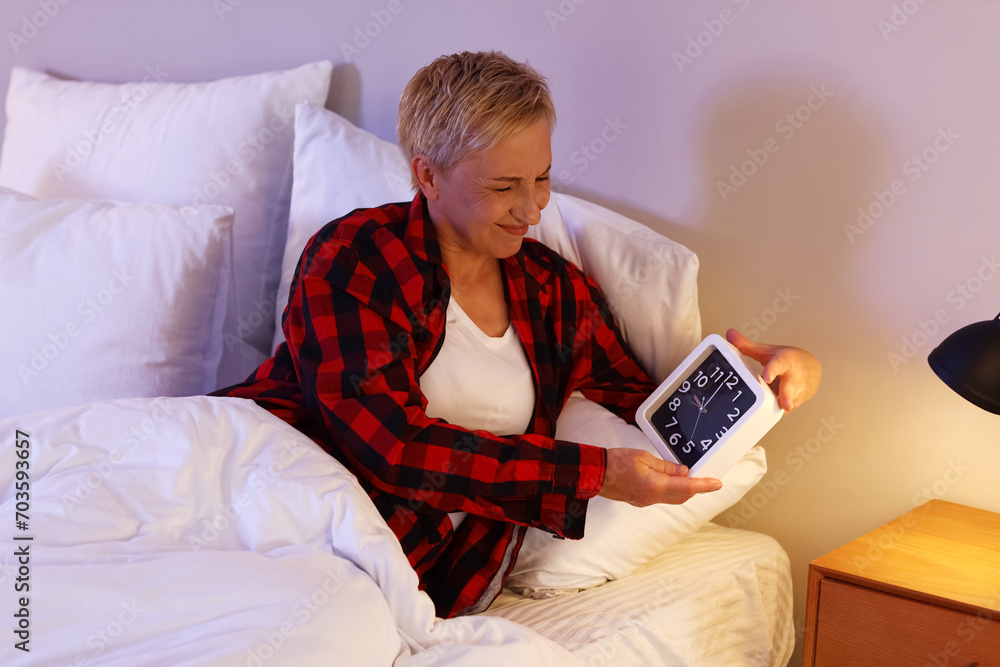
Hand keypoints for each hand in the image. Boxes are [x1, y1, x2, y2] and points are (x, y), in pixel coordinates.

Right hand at [598, 448, 721, 506]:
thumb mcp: (643, 457)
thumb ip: (665, 466)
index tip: (717, 484)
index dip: (704, 485)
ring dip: (683, 490)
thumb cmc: (616, 461)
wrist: (595, 473)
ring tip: (689, 477)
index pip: (687, 487)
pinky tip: (670, 480)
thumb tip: (683, 472)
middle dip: (696, 488)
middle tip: (705, 478)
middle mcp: (652, 498)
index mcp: (655, 486)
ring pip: (672, 498)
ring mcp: (645, 501)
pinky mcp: (639, 500)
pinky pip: (661, 498)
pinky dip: (671, 490)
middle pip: (682, 496)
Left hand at [726, 328, 821, 411]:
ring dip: (779, 407)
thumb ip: (747, 346)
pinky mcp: (794, 405)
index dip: (774, 369)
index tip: (767, 376)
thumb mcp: (768, 352)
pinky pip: (782, 412)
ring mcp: (796, 393)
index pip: (781, 363)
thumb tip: (729, 334)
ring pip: (788, 402)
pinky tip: (763, 417)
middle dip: (788, 395)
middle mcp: (794, 377)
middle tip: (785, 404)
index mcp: (786, 361)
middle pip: (791, 387)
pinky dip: (773, 414)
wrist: (811, 370)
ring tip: (769, 413)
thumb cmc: (787, 361)